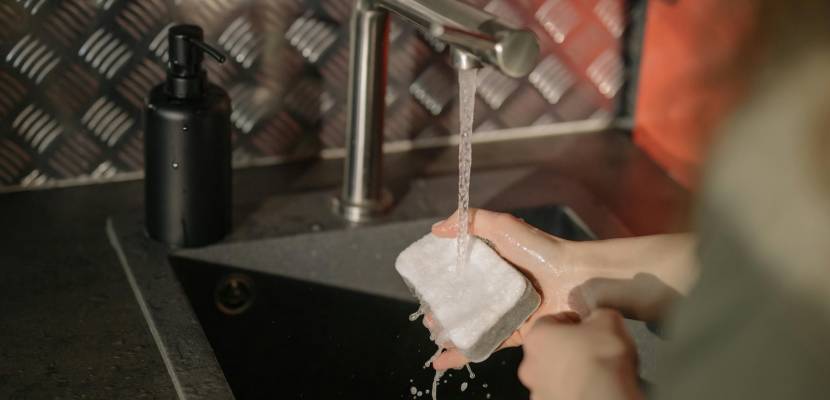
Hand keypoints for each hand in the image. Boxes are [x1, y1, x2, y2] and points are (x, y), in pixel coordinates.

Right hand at [430, 209, 593, 368]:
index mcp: (494, 263)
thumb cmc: (541, 250)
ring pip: (471, 324)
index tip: (422, 283)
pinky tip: (442, 359)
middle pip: (464, 300)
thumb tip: (436, 228)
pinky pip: (485, 344)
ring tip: (433, 333)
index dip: (442, 278)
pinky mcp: (513, 333)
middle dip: (441, 309)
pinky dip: (463, 353)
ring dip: (449, 331)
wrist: (576, 280)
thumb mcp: (504, 225)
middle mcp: (498, 288)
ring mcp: (504, 312)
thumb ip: (471, 220)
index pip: (461, 272)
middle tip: (426, 314)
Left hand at [519, 309, 642, 399]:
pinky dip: (570, 391)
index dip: (572, 322)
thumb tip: (598, 318)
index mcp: (536, 336)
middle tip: (590, 350)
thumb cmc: (601, 356)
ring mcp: (536, 389)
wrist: (604, 397)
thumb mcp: (608, 319)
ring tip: (592, 373)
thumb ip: (598, 314)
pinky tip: (589, 389)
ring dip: (567, 372)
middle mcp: (529, 363)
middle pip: (548, 349)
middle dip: (567, 348)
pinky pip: (559, 394)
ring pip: (551, 375)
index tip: (588, 327)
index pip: (551, 321)